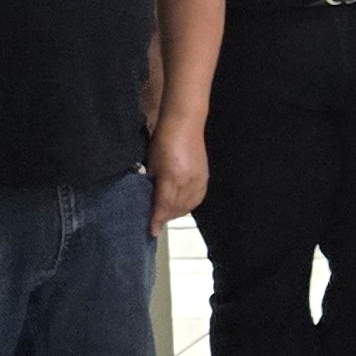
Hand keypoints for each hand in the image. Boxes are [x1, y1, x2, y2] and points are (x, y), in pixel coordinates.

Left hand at [148, 116, 208, 231]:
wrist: (184, 124)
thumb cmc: (162, 140)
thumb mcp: (152, 163)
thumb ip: (153, 182)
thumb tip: (151, 197)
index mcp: (171, 178)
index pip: (163, 205)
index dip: (157, 219)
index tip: (151, 231)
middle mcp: (187, 182)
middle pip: (177, 208)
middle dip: (166, 217)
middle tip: (156, 222)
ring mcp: (198, 180)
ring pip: (189, 205)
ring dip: (177, 212)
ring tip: (168, 215)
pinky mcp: (205, 176)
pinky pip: (197, 198)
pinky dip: (189, 205)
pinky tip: (182, 205)